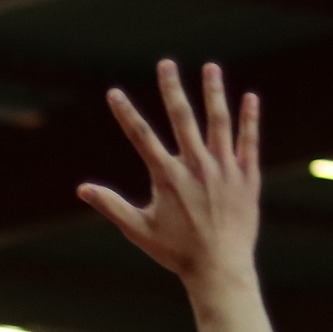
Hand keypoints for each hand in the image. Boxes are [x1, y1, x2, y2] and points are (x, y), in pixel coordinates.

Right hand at [76, 60, 261, 292]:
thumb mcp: (139, 229)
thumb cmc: (177, 252)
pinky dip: (249, 119)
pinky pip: (248, 141)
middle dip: (172, 89)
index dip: (125, 113)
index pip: (141, 136)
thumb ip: (111, 205)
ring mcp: (224, 169)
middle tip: (166, 63)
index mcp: (168, 177)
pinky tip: (250, 97)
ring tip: (211, 67)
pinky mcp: (246, 177)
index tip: (113, 92)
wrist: (220, 268)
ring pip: (218, 122)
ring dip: (214, 92)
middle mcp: (196, 166)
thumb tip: (82, 190)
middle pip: (182, 118)